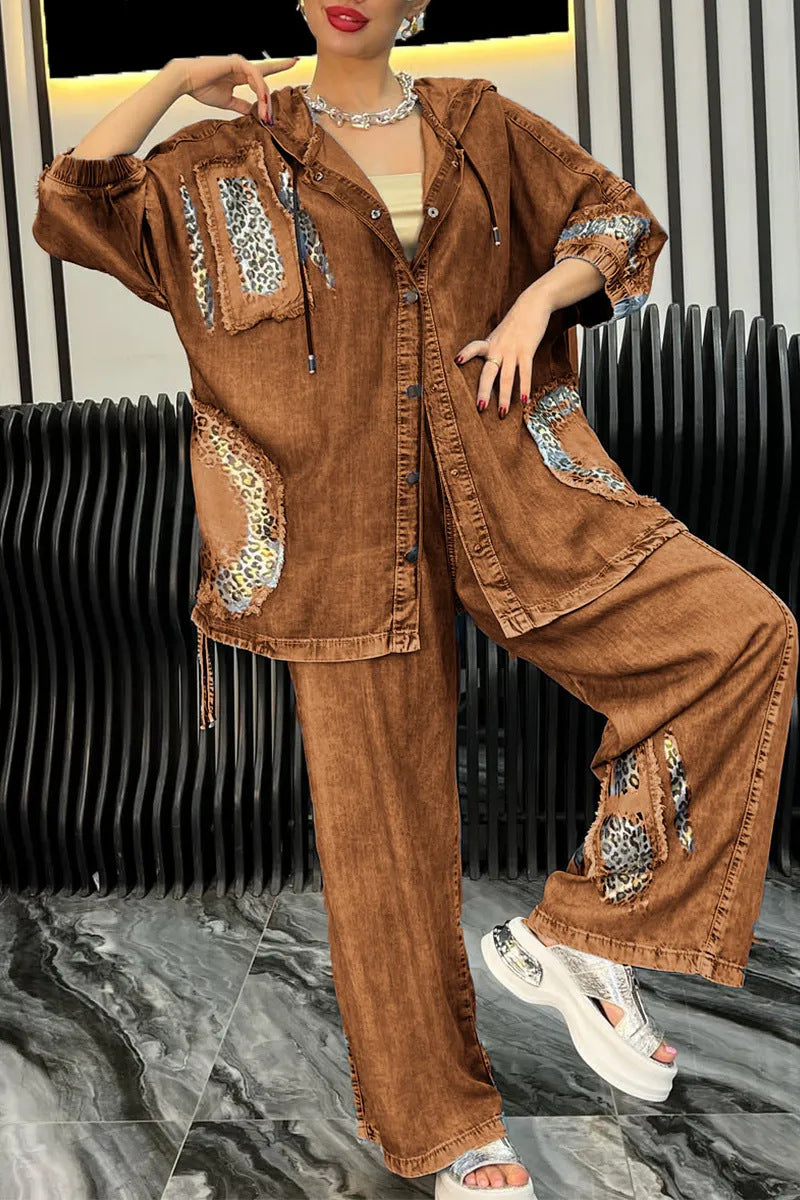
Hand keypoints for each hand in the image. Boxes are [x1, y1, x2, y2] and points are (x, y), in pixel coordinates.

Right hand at [179, 54, 299, 123]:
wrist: (187, 81)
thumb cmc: (202, 89)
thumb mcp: (227, 101)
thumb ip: (242, 105)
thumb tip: (253, 112)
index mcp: (240, 74)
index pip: (263, 72)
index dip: (279, 66)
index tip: (295, 61)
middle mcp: (242, 66)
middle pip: (265, 82)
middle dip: (269, 102)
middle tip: (270, 119)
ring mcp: (240, 63)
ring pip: (261, 82)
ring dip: (264, 100)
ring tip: (264, 115)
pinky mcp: (237, 62)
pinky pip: (255, 76)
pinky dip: (259, 89)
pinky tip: (261, 100)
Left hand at [453, 286, 553, 417]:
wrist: (534, 303)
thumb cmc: (517, 322)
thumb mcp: (501, 334)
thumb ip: (495, 348)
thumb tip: (493, 368)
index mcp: (490, 343)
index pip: (474, 348)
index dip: (466, 354)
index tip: (457, 361)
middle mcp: (498, 348)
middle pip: (488, 372)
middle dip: (484, 391)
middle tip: (480, 408)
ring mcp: (512, 349)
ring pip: (506, 376)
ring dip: (505, 396)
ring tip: (503, 413)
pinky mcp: (526, 350)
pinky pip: (525, 372)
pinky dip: (524, 387)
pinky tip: (525, 401)